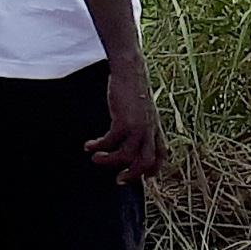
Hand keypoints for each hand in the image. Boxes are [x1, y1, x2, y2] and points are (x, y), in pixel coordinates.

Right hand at [87, 57, 162, 185]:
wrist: (130, 69)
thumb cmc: (134, 87)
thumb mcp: (143, 108)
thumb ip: (143, 123)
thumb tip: (133, 136)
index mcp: (156, 127)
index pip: (162, 155)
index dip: (154, 169)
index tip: (144, 178)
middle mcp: (150, 129)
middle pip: (146, 162)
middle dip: (132, 175)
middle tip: (117, 180)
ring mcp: (138, 126)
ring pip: (126, 156)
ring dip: (108, 161)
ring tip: (95, 158)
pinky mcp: (124, 121)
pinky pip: (110, 142)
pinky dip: (98, 146)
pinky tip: (89, 145)